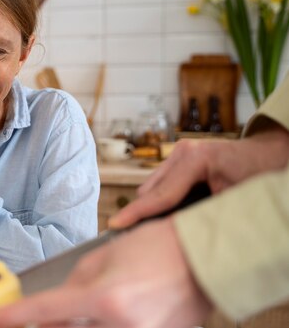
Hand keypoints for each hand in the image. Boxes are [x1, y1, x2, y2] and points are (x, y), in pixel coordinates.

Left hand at [0, 219, 211, 327]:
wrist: (203, 257)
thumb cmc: (154, 247)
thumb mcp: (102, 258)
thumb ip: (72, 288)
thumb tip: (50, 311)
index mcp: (105, 298)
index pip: (43, 312)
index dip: (9, 319)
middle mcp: (122, 327)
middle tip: (22, 320)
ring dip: (70, 327)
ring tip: (75, 308)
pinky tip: (98, 316)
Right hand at [110, 124, 288, 228]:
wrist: (275, 155)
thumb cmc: (262, 176)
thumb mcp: (234, 200)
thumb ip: (202, 213)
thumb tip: (174, 231)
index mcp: (195, 160)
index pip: (159, 194)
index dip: (137, 213)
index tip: (115, 225)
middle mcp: (183, 152)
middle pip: (150, 190)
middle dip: (146, 212)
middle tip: (141, 236)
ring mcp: (181, 152)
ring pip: (154, 186)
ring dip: (156, 205)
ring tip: (162, 226)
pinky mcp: (182, 157)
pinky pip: (163, 182)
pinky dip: (165, 198)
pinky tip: (174, 211)